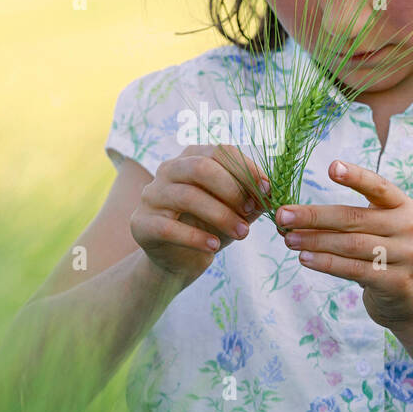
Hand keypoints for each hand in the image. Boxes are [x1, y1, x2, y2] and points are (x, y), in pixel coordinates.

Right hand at [131, 143, 270, 285]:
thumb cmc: (208, 227)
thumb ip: (250, 199)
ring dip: (221, 215)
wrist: (178, 259)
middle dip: (232, 189)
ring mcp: (151, 195)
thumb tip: (270, 192)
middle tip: (251, 212)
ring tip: (242, 234)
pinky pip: (169, 227)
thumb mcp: (234, 211)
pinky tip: (214, 247)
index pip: (220, 152)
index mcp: (191, 158)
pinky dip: (196, 238)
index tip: (267, 190)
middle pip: (201, 167)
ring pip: (187, 196)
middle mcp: (168, 170)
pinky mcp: (141, 223)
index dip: (246, 169)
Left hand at [276, 159, 412, 329]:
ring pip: (350, 245)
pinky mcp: (396, 282)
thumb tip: (294, 216)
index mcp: (403, 206)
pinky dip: (325, 262)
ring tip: (288, 239)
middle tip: (283, 215)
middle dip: (313, 216)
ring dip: (314, 241)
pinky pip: (353, 269)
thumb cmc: (384, 256)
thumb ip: (347, 221)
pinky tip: (305, 258)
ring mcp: (406, 256)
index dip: (356, 177)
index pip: (378, 186)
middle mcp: (409, 227)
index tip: (332, 167)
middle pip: (353, 218)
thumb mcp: (377, 231)